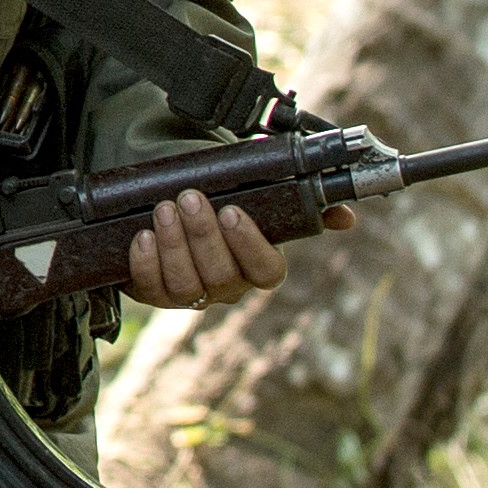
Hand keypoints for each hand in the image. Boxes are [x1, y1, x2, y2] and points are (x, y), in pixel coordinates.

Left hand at [119, 186, 353, 309]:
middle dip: (203, 235)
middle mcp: (227, 286)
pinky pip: (151, 288)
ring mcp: (190, 293)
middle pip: (221, 275)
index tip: (233, 211)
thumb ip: (299, 204)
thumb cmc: (223, 196)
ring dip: (174, 245)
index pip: (266, 272)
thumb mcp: (259, 194)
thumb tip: (345, 216)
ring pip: (186, 283)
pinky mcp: (154, 293)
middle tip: (189, 198)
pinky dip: (145, 263)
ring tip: (163, 210)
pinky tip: (141, 236)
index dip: (249, 245)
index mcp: (257, 267)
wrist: (174, 197)